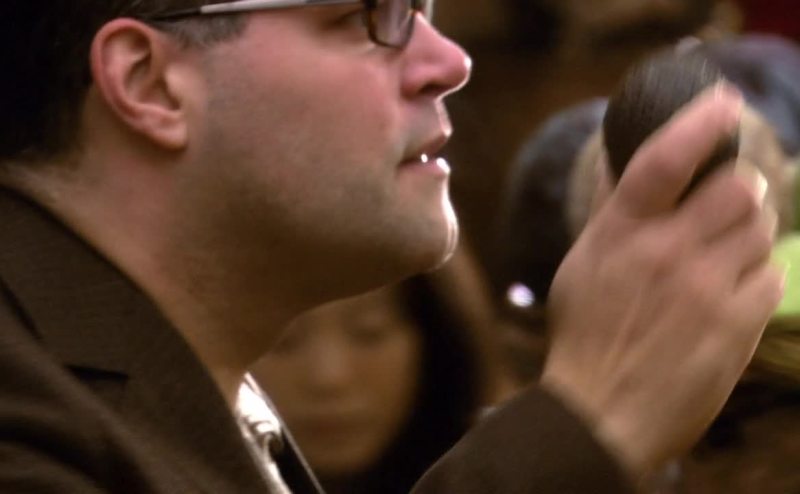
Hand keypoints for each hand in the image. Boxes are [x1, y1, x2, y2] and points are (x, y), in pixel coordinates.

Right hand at [540, 84, 783, 480]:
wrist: (602, 411)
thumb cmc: (585, 334)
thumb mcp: (583, 263)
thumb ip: (610, 209)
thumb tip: (621, 159)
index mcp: (622, 232)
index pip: (665, 158)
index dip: (699, 121)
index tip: (724, 102)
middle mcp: (666, 251)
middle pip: (739, 187)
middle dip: (743, 187)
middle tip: (733, 198)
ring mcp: (706, 288)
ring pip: (762, 228)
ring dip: (752, 230)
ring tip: (729, 249)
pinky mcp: (737, 324)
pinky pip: (772, 275)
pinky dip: (758, 274)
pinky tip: (732, 290)